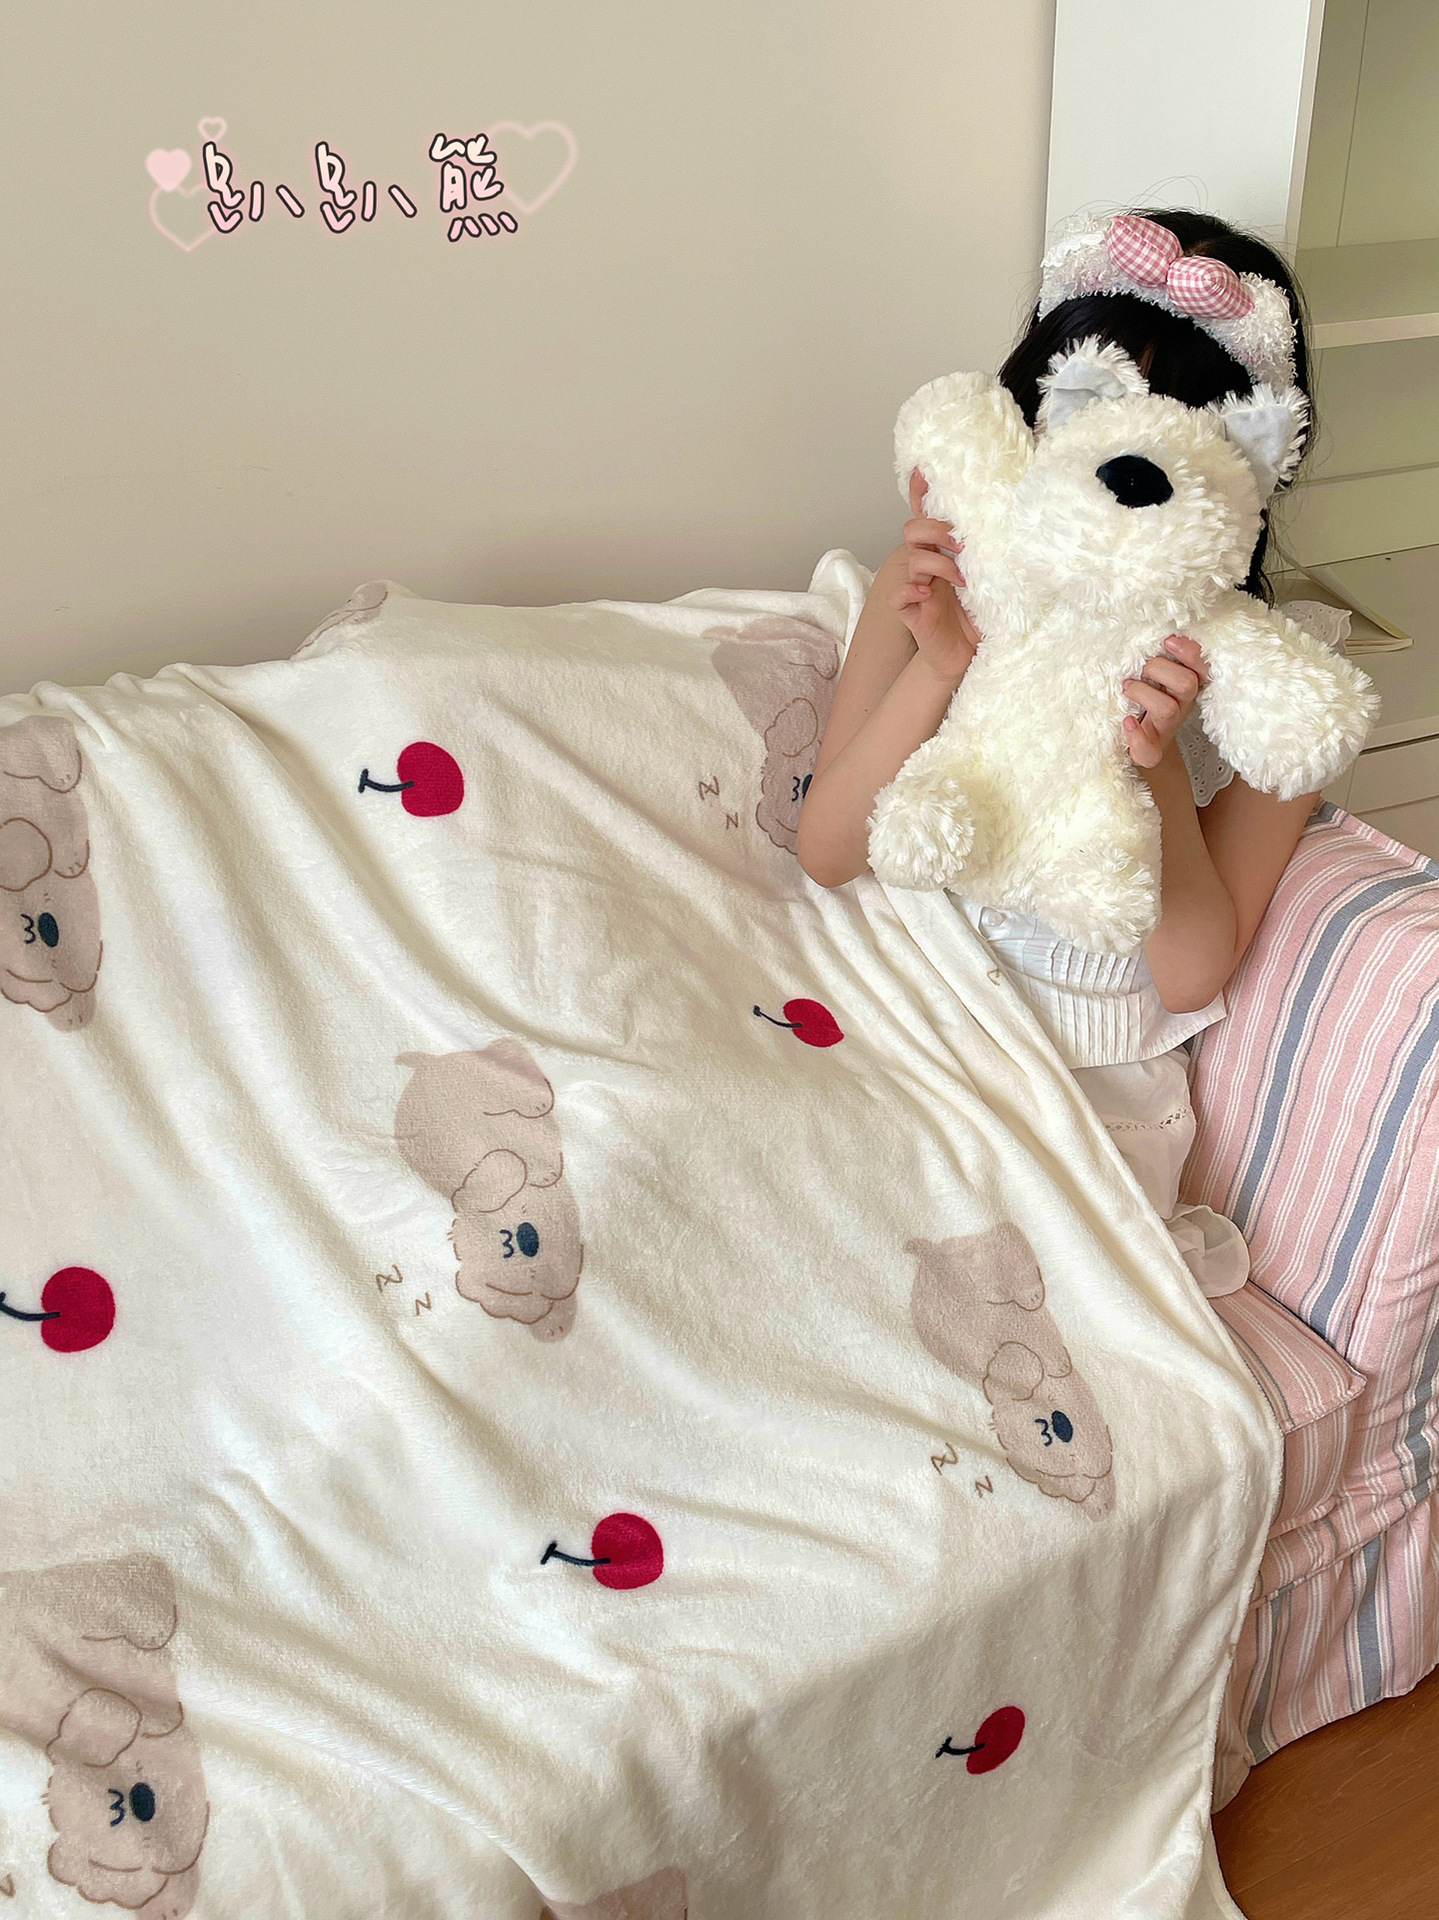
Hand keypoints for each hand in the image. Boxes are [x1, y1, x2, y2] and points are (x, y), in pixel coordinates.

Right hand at [889, 469, 982, 683]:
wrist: (968, 657)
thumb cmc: (980, 618)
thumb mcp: (995, 583)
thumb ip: (998, 558)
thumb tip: (1026, 528)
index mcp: (945, 553)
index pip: (929, 516)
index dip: (922, 492)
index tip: (924, 470)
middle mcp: (928, 565)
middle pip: (914, 529)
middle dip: (937, 530)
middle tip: (963, 544)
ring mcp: (918, 587)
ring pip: (912, 558)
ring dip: (937, 563)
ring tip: (962, 579)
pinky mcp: (912, 612)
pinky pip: (898, 595)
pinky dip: (909, 590)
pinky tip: (926, 594)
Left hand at [1121, 634, 1208, 768]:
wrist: (1138, 742)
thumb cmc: (1145, 703)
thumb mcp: (1154, 676)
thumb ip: (1159, 658)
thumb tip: (1160, 638)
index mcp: (1185, 686)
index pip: (1202, 667)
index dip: (1191, 653)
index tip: (1169, 640)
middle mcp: (1181, 706)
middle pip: (1187, 683)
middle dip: (1160, 669)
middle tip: (1141, 669)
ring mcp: (1166, 728)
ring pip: (1168, 708)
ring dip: (1143, 693)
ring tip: (1126, 687)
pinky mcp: (1151, 752)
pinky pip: (1149, 750)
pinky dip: (1135, 735)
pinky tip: (1126, 722)